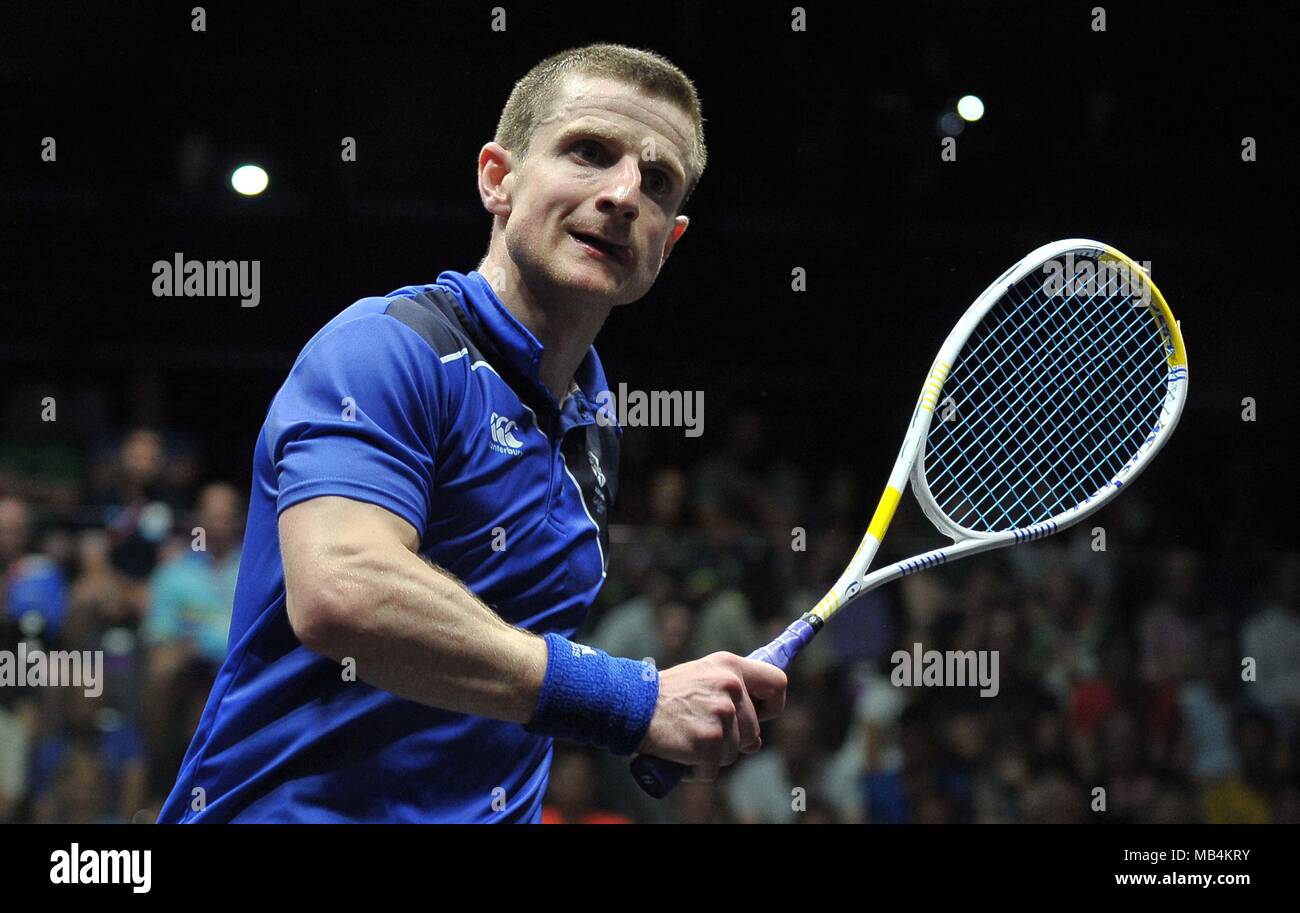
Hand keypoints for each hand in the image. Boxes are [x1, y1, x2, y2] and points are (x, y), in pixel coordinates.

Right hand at [636, 652, 786, 781]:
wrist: (629, 704)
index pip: (778, 683)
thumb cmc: (664, 695)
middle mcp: (731, 687)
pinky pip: (712, 769)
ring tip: (686, 738)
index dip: (772, 705)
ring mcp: (721, 714)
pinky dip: (695, 770)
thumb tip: (756, 740)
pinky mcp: (709, 741)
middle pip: (754, 731)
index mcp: (731, 666)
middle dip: (732, 740)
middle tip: (701, 730)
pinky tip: (678, 753)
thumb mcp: (701, 678)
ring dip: (712, 755)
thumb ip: (731, 697)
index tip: (760, 715)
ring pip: (734, 752)